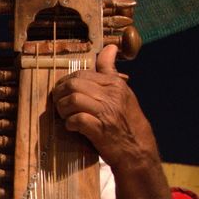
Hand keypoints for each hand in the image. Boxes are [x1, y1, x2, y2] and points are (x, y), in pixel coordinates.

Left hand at [51, 43, 157, 171]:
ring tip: (65, 116)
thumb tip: (110, 47)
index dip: (65, 83)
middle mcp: (112, 95)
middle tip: (59, 105)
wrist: (139, 151)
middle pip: (73, 85)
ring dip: (63, 109)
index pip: (81, 74)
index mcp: (115, 84)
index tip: (62, 93)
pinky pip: (77, 119)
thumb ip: (110, 71)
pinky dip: (70, 123)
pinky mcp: (101, 130)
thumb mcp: (122, 92)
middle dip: (60, 95)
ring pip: (73, 99)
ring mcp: (107, 112)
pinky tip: (72, 127)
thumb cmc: (127, 121)